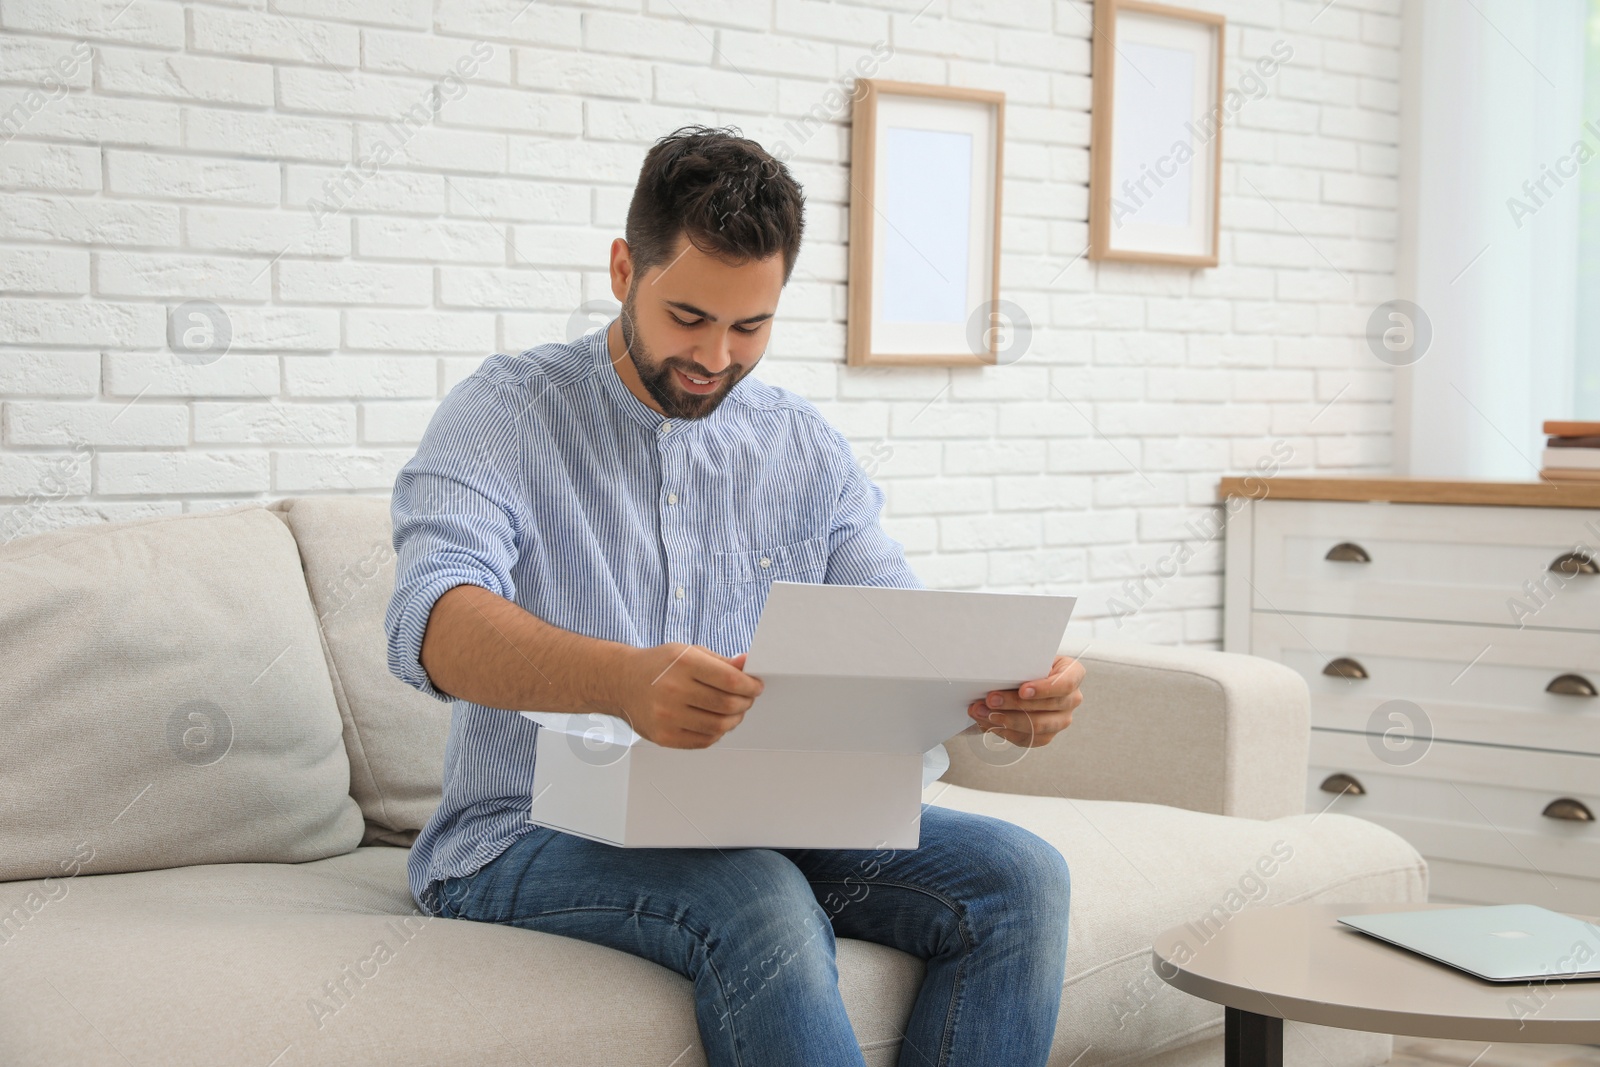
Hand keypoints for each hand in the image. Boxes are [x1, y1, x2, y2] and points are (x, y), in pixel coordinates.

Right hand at [613, 643, 763, 748]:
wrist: (622, 682)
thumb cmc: (658, 666)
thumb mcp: (688, 652)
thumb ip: (720, 662)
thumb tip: (747, 666)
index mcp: (682, 664)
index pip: (730, 680)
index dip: (750, 685)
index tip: (756, 686)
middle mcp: (673, 690)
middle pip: (727, 705)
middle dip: (745, 703)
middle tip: (747, 699)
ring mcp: (667, 716)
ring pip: (718, 726)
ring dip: (734, 720)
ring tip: (733, 711)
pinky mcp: (664, 736)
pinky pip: (704, 741)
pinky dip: (717, 733)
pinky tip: (715, 721)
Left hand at [966, 654, 1084, 747]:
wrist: (1027, 677)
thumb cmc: (1030, 664)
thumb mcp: (1030, 657)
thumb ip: (1023, 663)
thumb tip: (1000, 671)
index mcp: (1072, 674)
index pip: (1066, 683)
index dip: (1044, 689)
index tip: (1022, 690)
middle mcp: (1071, 699)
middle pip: (1048, 707)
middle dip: (1015, 704)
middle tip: (991, 700)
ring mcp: (1061, 720)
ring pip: (1037, 727)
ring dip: (1006, 720)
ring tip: (983, 713)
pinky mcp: (1046, 735)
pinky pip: (1027, 739)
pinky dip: (1005, 731)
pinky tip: (988, 723)